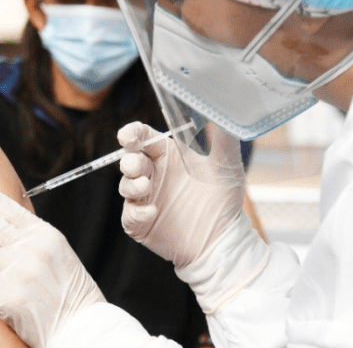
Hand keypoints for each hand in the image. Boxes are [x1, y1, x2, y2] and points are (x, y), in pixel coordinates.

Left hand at [0, 173, 104, 347]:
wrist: (80, 325)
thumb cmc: (67, 292)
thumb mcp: (55, 253)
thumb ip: (29, 236)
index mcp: (45, 234)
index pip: (8, 207)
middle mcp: (32, 247)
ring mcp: (20, 270)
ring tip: (21, 286)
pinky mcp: (8, 293)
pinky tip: (16, 301)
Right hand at [117, 122, 267, 312]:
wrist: (224, 240)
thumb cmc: (225, 200)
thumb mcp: (227, 165)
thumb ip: (223, 138)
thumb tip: (223, 112)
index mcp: (167, 156)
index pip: (142, 138)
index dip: (132, 134)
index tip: (129, 136)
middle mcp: (154, 174)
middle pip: (128, 159)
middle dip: (129, 160)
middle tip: (139, 165)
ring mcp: (146, 199)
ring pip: (125, 185)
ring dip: (131, 184)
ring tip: (147, 186)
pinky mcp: (141, 223)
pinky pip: (129, 215)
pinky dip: (136, 212)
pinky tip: (152, 212)